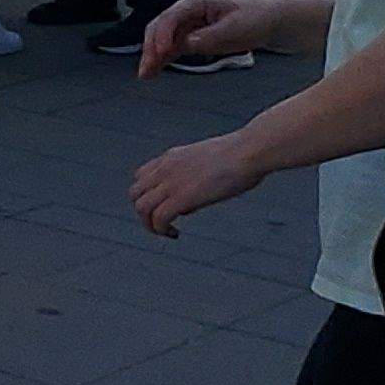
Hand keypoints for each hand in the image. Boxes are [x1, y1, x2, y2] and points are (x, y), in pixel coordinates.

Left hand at [131, 132, 268, 237]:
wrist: (249, 151)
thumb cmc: (241, 156)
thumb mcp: (209, 161)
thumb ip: (195, 176)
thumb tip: (191, 199)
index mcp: (172, 157)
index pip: (141, 176)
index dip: (149, 194)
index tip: (165, 205)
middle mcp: (166, 168)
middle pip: (135, 193)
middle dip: (144, 212)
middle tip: (163, 223)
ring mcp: (172, 182)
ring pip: (141, 207)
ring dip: (149, 224)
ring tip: (166, 232)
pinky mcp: (182, 197)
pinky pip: (158, 218)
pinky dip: (162, 230)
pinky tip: (175, 234)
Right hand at [138, 0, 287, 75]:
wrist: (270, 21)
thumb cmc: (255, 18)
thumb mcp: (235, 29)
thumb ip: (210, 36)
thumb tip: (187, 43)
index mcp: (196, 3)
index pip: (170, 18)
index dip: (163, 36)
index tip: (162, 53)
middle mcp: (188, 12)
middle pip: (159, 28)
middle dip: (150, 47)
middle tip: (147, 67)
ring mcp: (189, 25)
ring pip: (162, 39)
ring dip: (153, 55)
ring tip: (146, 74)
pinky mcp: (193, 37)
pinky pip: (172, 48)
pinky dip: (163, 59)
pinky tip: (155, 70)